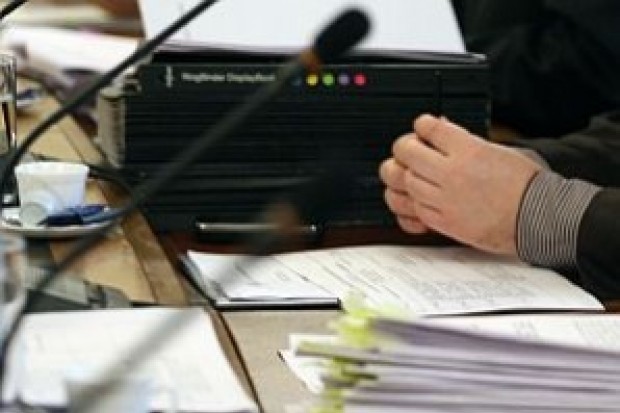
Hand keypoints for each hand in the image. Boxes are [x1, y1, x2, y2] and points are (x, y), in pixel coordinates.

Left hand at [379, 114, 542, 254]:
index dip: (422, 125)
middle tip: (408, 149)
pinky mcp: (445, 223)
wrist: (539, 218)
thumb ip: (468, 142)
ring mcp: (446, 200)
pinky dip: (409, 204)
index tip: (422, 127)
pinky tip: (415, 200)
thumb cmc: (528, 186)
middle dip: (404, 148)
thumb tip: (444, 131)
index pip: (429, 128)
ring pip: (404, 182)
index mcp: (469, 150)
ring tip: (408, 175)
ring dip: (402, 177)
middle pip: (407, 153)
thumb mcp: (501, 150)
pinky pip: (412, 211)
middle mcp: (453, 173)